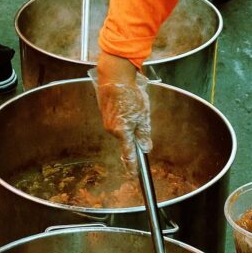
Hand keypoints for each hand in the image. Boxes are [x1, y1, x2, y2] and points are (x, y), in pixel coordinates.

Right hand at [90, 57, 151, 180]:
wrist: (114, 77)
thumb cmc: (130, 95)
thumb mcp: (143, 115)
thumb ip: (144, 133)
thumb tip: (146, 147)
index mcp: (123, 132)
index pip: (129, 154)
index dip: (132, 166)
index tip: (133, 175)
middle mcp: (112, 129)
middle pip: (126, 138)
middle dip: (134, 133)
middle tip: (141, 117)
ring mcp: (107, 121)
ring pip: (122, 128)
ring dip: (129, 122)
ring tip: (135, 105)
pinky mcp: (105, 113)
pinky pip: (117, 120)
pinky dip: (123, 115)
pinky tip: (127, 103)